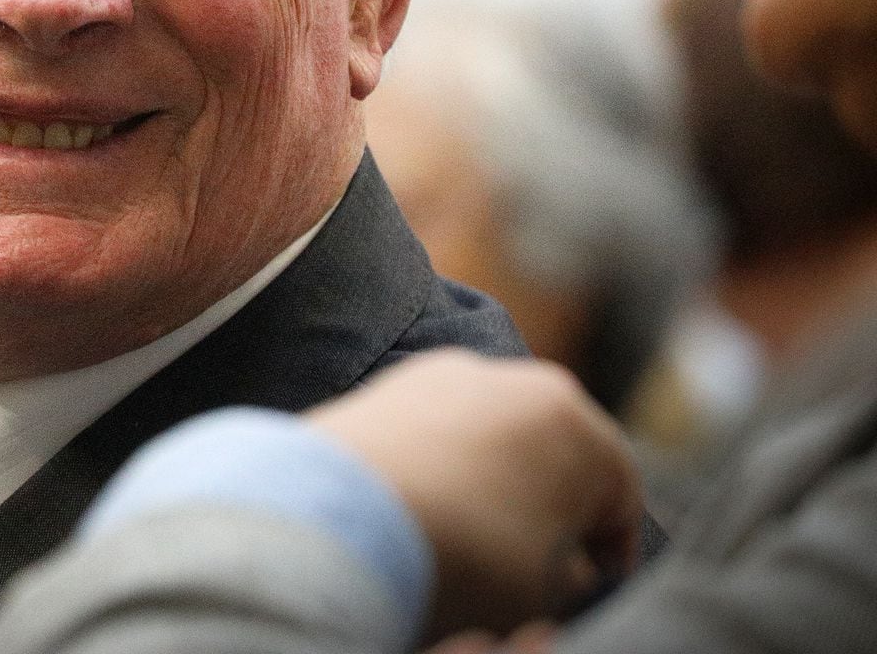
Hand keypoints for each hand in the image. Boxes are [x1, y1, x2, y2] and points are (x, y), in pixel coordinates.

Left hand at [307, 350, 642, 639]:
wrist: (343, 514)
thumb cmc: (463, 553)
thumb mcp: (545, 590)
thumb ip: (576, 575)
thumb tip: (571, 568)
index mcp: (579, 424)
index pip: (620, 497)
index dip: (612, 550)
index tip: (596, 582)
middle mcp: (523, 379)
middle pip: (559, 454)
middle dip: (556, 504)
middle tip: (542, 556)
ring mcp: (454, 372)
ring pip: (498, 434)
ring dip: (498, 478)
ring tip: (478, 529)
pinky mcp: (397, 380)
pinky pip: (441, 426)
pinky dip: (445, 460)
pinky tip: (427, 501)